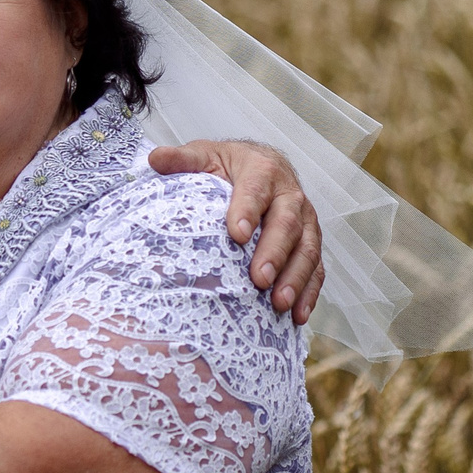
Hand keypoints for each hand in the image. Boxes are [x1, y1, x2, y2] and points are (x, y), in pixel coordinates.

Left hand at [148, 138, 325, 320]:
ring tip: (279, 303)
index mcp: (263, 170)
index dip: (247, 210)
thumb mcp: (205, 157)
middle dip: (274, 252)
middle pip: (287, 223)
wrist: (263, 166)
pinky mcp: (310, 242)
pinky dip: (310, 292)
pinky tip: (297, 316)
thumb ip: (183, 160)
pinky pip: (316, 267)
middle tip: (259, 279)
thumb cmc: (229, 167)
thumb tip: (155, 159)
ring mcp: (305, 221)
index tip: (236, 234)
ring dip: (295, 277)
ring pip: (307, 248)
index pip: (256, 190)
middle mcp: (290, 195)